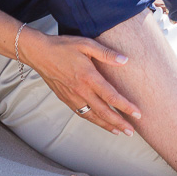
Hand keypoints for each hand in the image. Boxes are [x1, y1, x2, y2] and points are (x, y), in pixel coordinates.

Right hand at [22, 28, 142, 134]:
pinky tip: (99, 122)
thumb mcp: (86, 43)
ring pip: (92, 116)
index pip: (111, 96)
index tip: (138, 114)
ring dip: (106, 125)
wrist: (38, 53)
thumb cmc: (63, 46)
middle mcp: (81, 90)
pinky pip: (81, 113)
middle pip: (103, 112)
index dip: (126, 107)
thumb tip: (125, 60)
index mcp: (89, 77)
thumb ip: (106, 53)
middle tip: (131, 132)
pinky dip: (92, 120)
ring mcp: (72, 96)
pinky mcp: (65, 99)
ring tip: (119, 132)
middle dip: (119, 123)